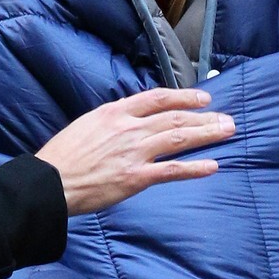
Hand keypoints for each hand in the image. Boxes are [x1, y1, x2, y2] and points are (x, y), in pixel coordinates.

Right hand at [37, 86, 235, 215]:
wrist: (50, 181)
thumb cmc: (63, 156)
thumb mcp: (86, 125)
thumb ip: (112, 121)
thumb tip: (129, 119)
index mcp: (115, 112)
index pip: (158, 98)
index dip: (185, 96)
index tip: (204, 98)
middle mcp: (129, 128)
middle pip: (176, 117)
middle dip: (206, 116)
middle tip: (227, 119)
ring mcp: (135, 152)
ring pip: (179, 138)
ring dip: (207, 134)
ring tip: (227, 132)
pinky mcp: (136, 177)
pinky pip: (172, 170)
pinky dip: (194, 167)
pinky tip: (212, 165)